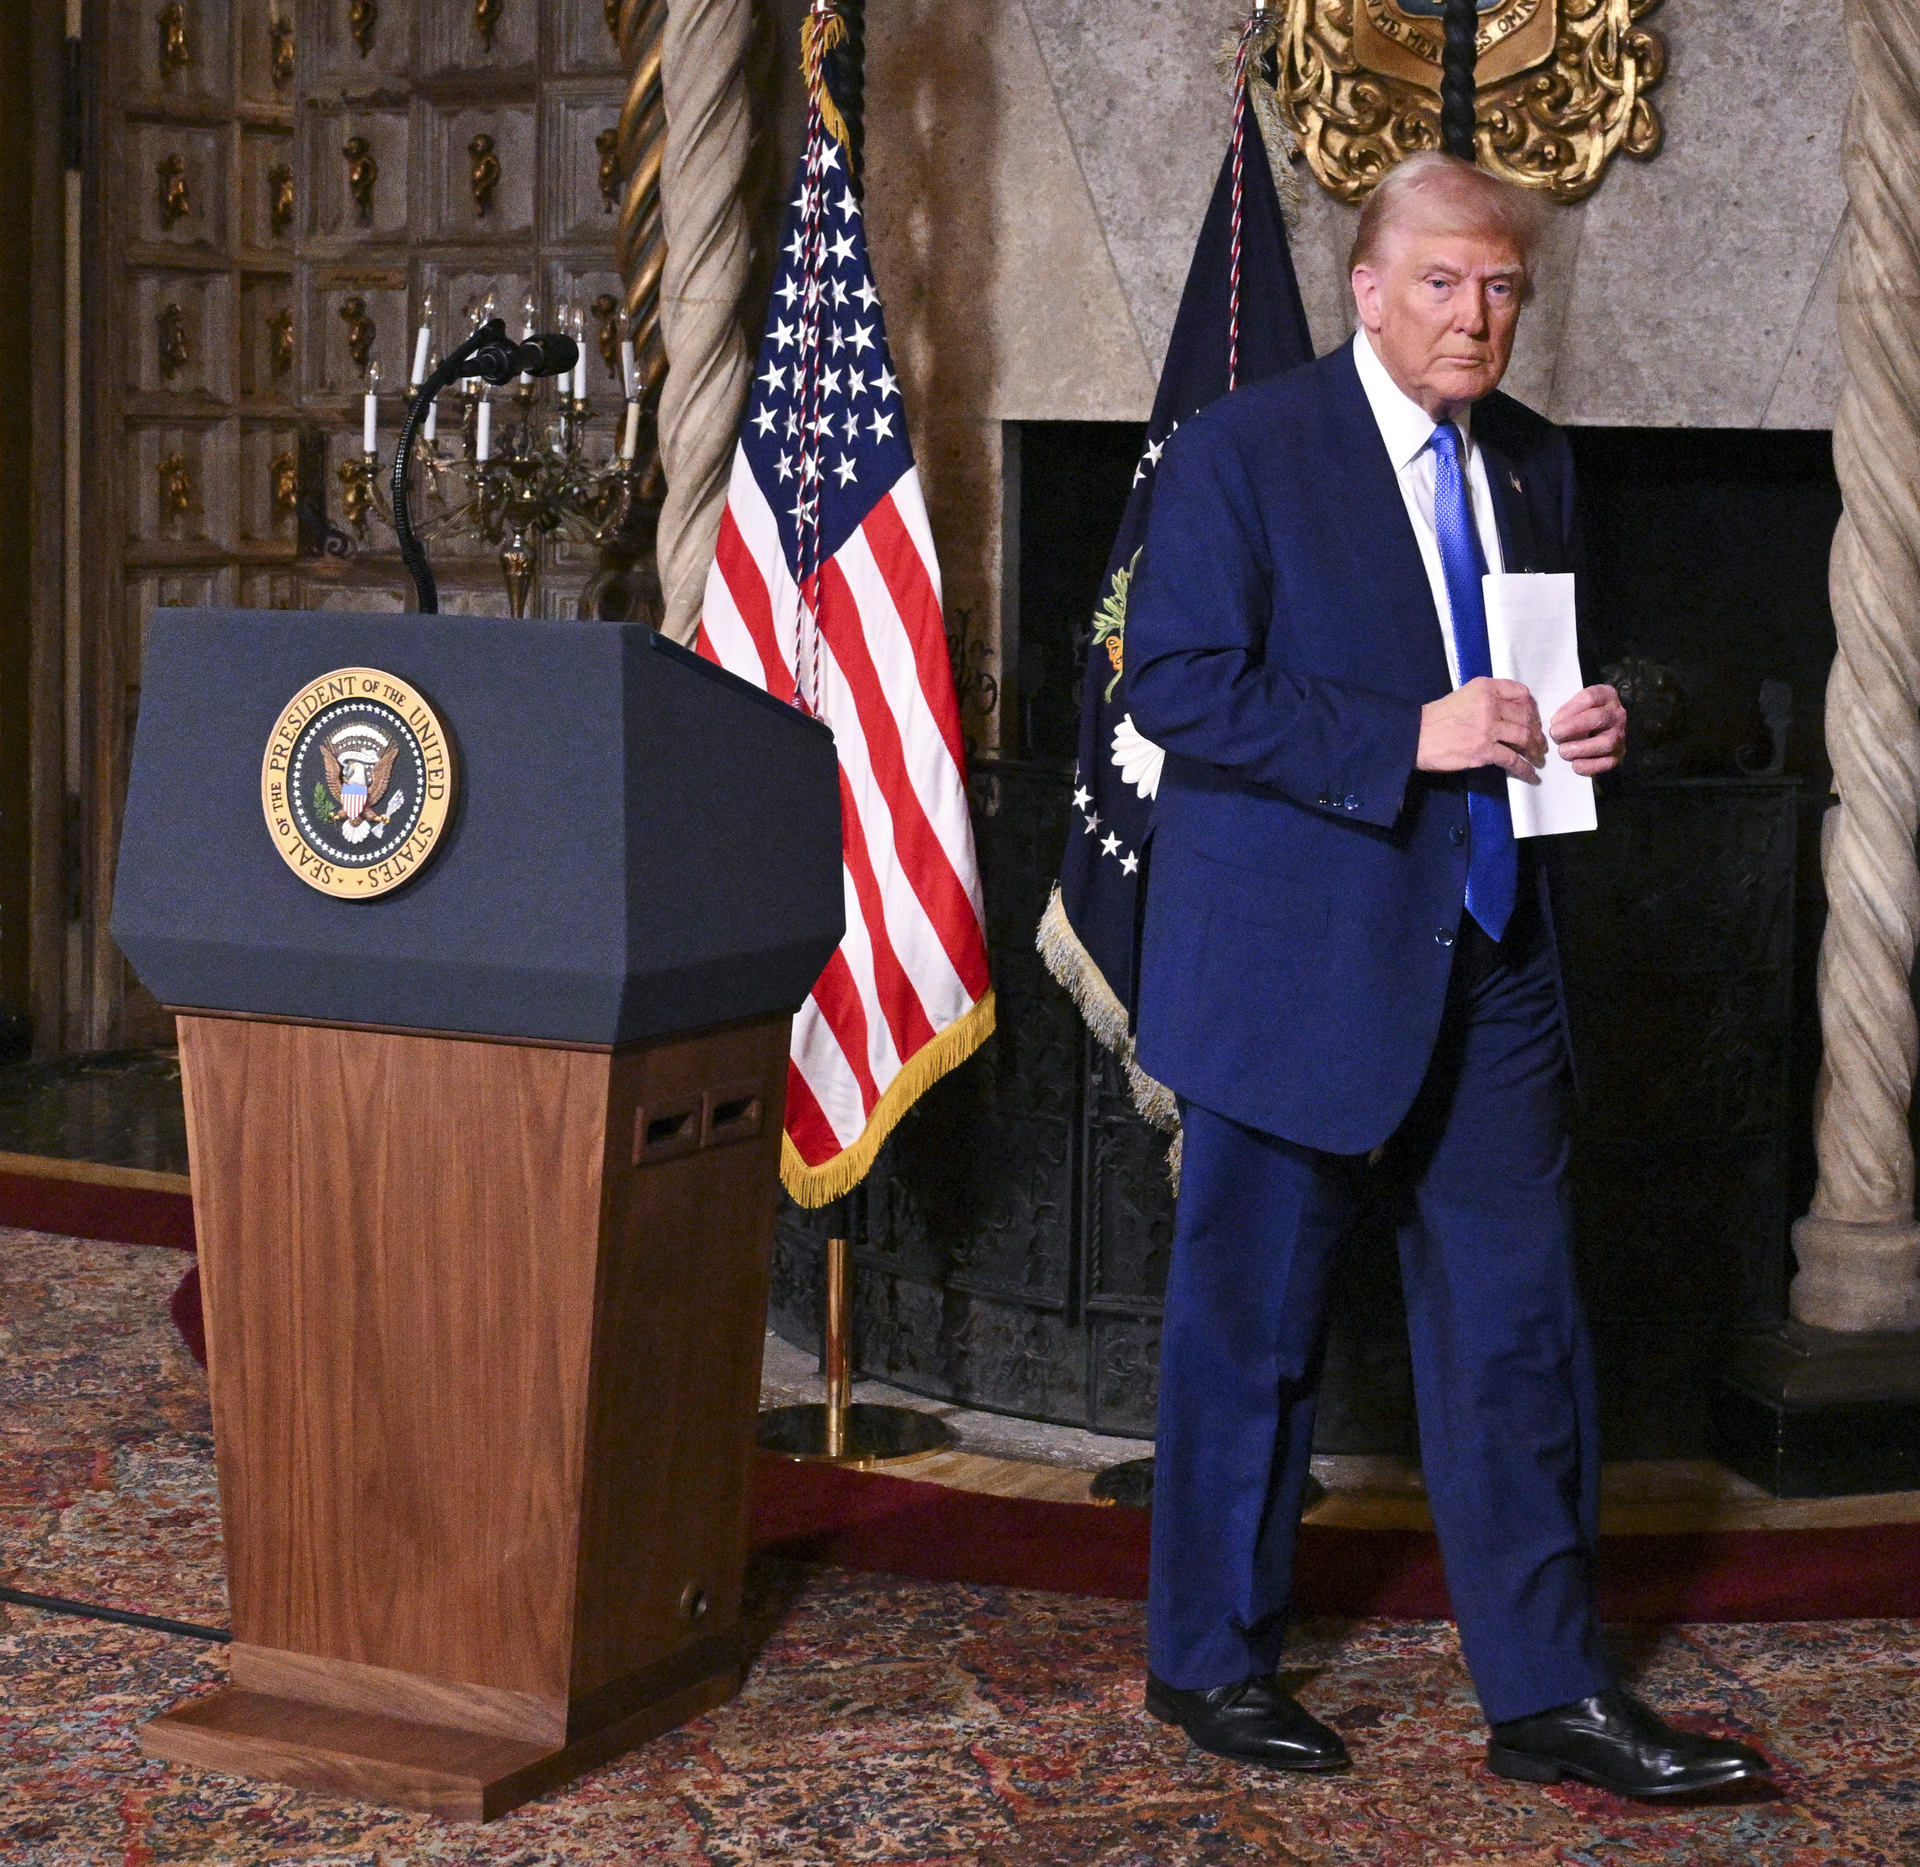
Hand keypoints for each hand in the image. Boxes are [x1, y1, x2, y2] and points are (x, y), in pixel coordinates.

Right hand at [1416, 677, 1545, 782]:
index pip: (1522, 694)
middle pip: (1526, 717)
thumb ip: (1487, 699)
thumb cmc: (1436, 718)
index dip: (1532, 708)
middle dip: (1536, 732)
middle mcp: (1490, 705)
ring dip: (1534, 749)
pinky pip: (1512, 760)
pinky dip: (1524, 769)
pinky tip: (1530, 774)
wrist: (1415, 736)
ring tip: (1537, 757)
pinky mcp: (1484, 750)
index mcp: (1485, 688)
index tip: (1534, 719)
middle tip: (1539, 742)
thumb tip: (1510, 714)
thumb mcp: (1464, 695)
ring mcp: (1488, 728)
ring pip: (1524, 737)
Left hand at [1549, 683, 1626, 774]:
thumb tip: (1554, 724)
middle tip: (1555, 734)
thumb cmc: (1582, 715)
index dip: (1569, 709)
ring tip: (1563, 751)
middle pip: (1598, 718)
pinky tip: (1574, 765)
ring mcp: (1620, 735)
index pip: (1590, 698)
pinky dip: (1590, 765)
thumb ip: (1566, 709)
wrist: (1603, 729)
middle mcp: (1617, 714)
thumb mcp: (1577, 704)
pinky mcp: (1619, 754)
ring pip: (1606, 742)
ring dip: (1581, 748)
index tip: (1554, 720)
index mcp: (1606, 695)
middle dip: (1573, 727)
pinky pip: (1607, 762)